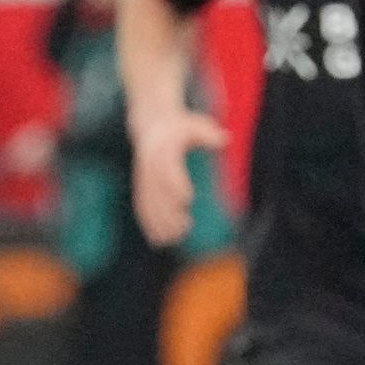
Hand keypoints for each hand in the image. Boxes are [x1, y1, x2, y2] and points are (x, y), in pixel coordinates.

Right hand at [130, 108, 229, 246]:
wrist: (152, 125)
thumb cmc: (182, 126)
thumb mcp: (196, 124)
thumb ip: (208, 134)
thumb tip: (224, 139)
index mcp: (163, 149)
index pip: (168, 168)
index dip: (176, 183)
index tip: (187, 200)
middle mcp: (150, 165)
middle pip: (157, 190)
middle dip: (169, 209)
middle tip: (185, 226)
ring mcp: (143, 177)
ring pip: (148, 202)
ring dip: (159, 221)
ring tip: (174, 239)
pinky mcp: (141, 186)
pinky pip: (142, 206)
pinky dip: (149, 223)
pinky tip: (159, 240)